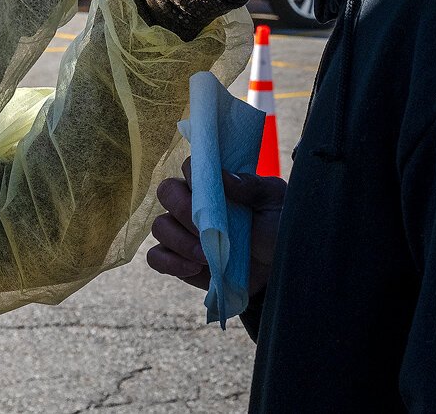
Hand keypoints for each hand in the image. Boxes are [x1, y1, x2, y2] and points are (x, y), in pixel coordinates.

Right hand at [146, 157, 285, 296]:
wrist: (279, 267)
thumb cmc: (277, 226)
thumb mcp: (274, 201)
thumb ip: (251, 186)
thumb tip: (222, 176)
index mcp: (214, 183)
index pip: (191, 167)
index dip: (194, 176)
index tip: (211, 192)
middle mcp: (193, 203)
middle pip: (166, 192)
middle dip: (183, 211)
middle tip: (205, 230)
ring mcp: (183, 232)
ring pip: (160, 227)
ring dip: (180, 241)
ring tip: (206, 257)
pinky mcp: (179, 259)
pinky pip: (156, 257)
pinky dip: (170, 262)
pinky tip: (195, 268)